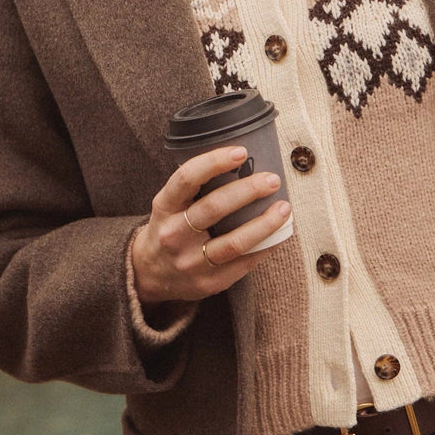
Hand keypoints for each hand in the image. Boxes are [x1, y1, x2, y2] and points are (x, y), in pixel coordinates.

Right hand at [131, 144, 291, 305]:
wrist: (150, 274)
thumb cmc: (170, 227)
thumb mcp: (170, 204)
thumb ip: (196, 188)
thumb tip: (245, 163)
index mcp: (164, 207)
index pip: (187, 178)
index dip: (214, 162)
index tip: (241, 151)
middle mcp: (174, 234)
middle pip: (214, 208)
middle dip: (248, 190)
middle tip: (272, 180)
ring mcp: (190, 262)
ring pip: (234, 242)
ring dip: (264, 224)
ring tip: (284, 208)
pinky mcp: (208, 283)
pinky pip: (243, 264)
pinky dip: (265, 246)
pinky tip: (279, 234)